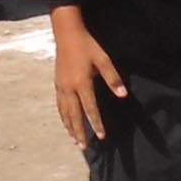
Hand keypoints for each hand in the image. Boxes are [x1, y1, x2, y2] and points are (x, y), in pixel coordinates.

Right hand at [51, 10, 124, 143]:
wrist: (66, 34)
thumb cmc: (87, 46)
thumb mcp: (103, 59)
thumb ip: (113, 78)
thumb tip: (123, 94)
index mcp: (82, 83)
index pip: (90, 108)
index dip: (96, 123)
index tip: (101, 136)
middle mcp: (69, 88)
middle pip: (74, 115)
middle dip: (79, 132)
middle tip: (83, 147)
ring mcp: (61, 87)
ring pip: (65, 112)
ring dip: (70, 127)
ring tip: (74, 140)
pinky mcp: (57, 84)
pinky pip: (59, 105)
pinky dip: (63, 117)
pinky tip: (66, 122)